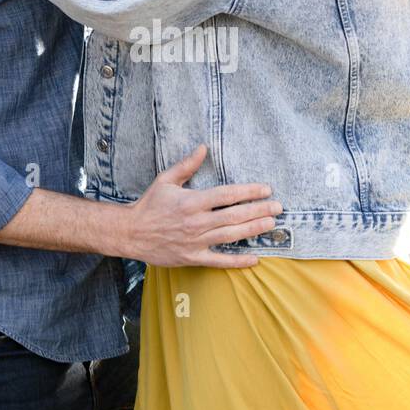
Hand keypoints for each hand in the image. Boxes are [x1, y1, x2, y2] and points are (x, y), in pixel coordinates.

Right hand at [123, 144, 281, 267]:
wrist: (130, 233)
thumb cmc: (149, 205)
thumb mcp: (165, 180)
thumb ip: (187, 165)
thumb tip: (203, 147)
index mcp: (192, 201)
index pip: (227, 195)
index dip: (249, 191)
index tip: (266, 189)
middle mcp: (196, 222)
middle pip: (235, 215)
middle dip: (259, 210)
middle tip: (278, 207)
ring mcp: (195, 241)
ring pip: (231, 235)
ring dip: (253, 230)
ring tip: (271, 224)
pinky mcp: (192, 258)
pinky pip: (219, 261)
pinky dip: (237, 261)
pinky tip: (254, 259)